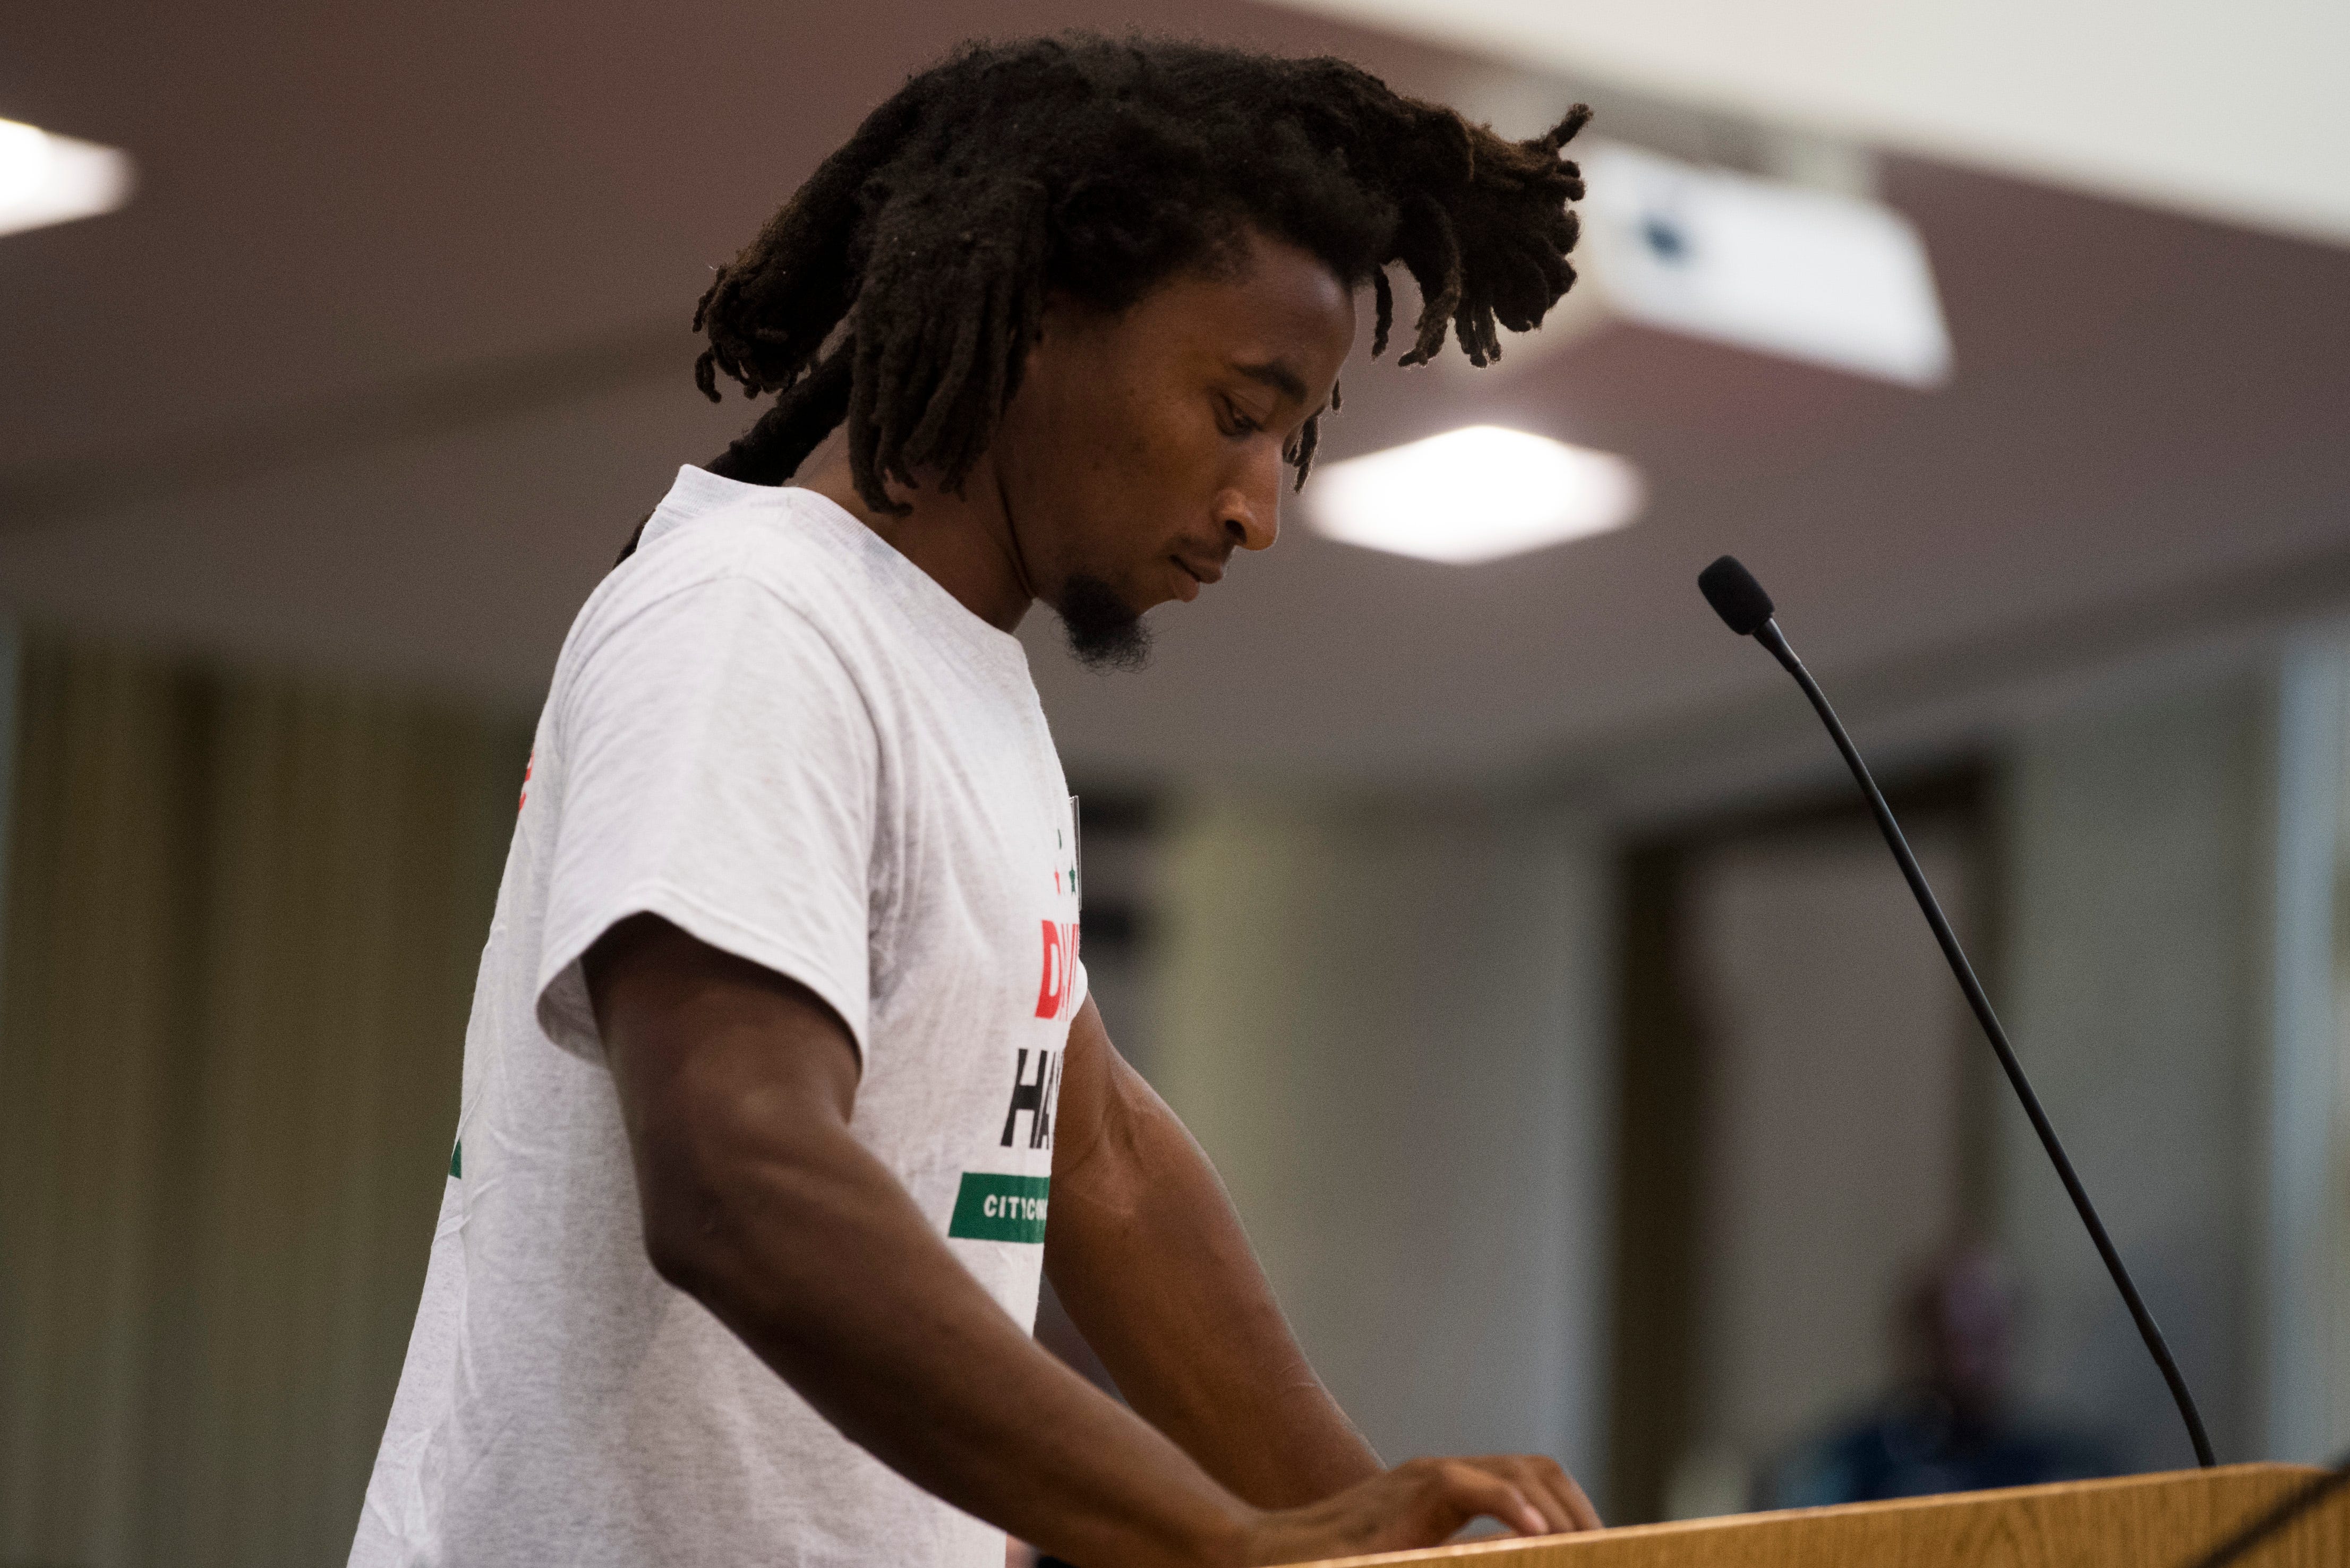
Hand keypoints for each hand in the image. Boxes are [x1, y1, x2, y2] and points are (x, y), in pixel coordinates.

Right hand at [1226, 1455, 1599, 1564]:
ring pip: (1520, 1473)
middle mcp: (1446, 1478)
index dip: (1574, 1515)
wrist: (1271, 1555)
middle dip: (1583, 1514)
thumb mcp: (1418, 1562)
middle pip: (1540, 1471)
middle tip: (1612, 1555)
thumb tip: (1516, 1562)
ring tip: (1583, 1550)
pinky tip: (1535, 1536)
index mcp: (1452, 1496)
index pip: (1533, 1484)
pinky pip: (1473, 1488)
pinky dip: (1511, 1507)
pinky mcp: (1409, 1492)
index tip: (1604, 1552)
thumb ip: (1463, 1561)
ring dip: (1561, 1513)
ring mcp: (1428, 1480)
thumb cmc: (1342, 1565)